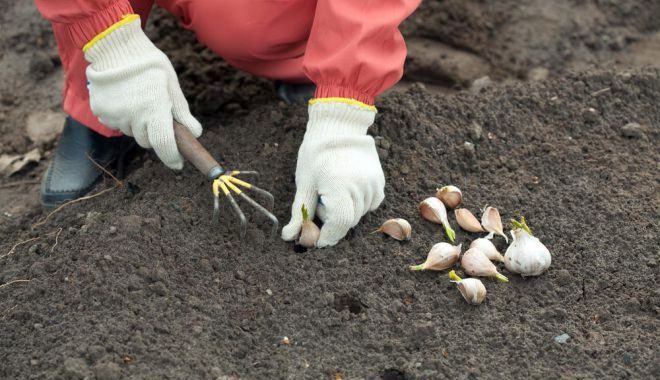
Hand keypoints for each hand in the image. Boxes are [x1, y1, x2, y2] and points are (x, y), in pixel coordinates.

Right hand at [84, 16, 200, 168]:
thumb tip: (195, 133)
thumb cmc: (150, 66)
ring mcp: (115, 116)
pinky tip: (123, 99)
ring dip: (137, 124)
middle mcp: (133, 117)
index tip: (178, 164)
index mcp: (154, 110)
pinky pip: (115, 124)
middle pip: (147, 141)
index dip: (172, 157)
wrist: (115, 47)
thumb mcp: (171, 86)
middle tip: (155, 113)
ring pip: (131, 132)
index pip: (164, 144)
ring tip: (137, 100)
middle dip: (154, 134)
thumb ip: (181, 112)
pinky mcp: (101, 112)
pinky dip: (121, 117)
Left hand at [282, 100, 385, 246]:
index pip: (338, 225)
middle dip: (332, 222)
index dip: (327, 237)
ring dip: (344, 211)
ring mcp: (373, 184)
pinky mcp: (380, 182)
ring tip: (333, 189)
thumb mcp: (304, 183)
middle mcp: (360, 187)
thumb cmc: (317, 154)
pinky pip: (369, 204)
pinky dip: (357, 203)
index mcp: (339, 186)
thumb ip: (300, 212)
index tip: (316, 240)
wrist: (339, 127)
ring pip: (358, 214)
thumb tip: (289, 236)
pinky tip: (346, 187)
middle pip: (347, 222)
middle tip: (320, 201)